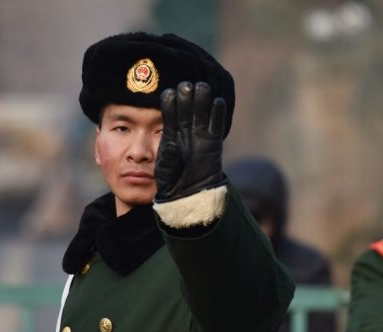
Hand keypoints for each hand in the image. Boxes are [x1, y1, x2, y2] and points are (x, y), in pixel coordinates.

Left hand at [154, 81, 226, 201]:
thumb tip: (169, 144)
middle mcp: (186, 133)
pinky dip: (218, 114)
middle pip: (187, 110)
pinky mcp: (214, 144)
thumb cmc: (172, 182)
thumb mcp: (164, 167)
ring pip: (202, 114)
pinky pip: (217, 126)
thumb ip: (167, 155)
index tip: (168, 93)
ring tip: (202, 87)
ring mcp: (201, 137)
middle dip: (187, 97)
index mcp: (170, 134)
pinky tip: (217, 101)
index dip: (170, 103)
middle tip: (187, 85)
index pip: (170, 114)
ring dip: (202, 100)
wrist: (188, 196)